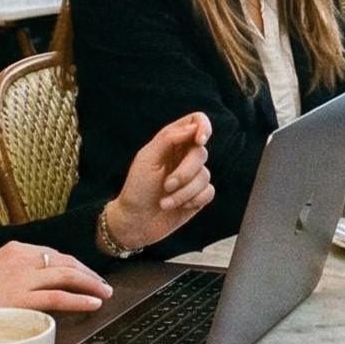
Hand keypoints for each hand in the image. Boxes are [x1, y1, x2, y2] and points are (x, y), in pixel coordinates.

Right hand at [0, 239, 113, 321]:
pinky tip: (93, 303)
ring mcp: (22, 278)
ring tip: (104, 293)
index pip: (53, 255)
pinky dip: (80, 299)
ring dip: (90, 285)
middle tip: (103, 284)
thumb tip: (38, 285)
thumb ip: (16, 273)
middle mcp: (21, 258)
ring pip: (67, 276)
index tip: (85, 274)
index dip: (74, 266)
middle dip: (87, 273)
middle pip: (65, 262)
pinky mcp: (21, 298)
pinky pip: (59, 297)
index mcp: (14, 250)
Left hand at [105, 112, 215, 251]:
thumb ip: (169, 138)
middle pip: (201, 153)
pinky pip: (209, 192)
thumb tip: (194, 127)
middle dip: (184, 172)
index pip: (196, 121)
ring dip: (183, 192)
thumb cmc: (137, 189)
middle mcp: (184, 156)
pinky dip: (192, 201)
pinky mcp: (199, 196)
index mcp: (172, 142)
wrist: (135, 222)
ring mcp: (193, 176)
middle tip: (166, 185)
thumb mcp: (147, 158)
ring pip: (205, 175)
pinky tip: (177, 207)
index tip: (199, 141)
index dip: (203, 127)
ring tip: (164, 202)